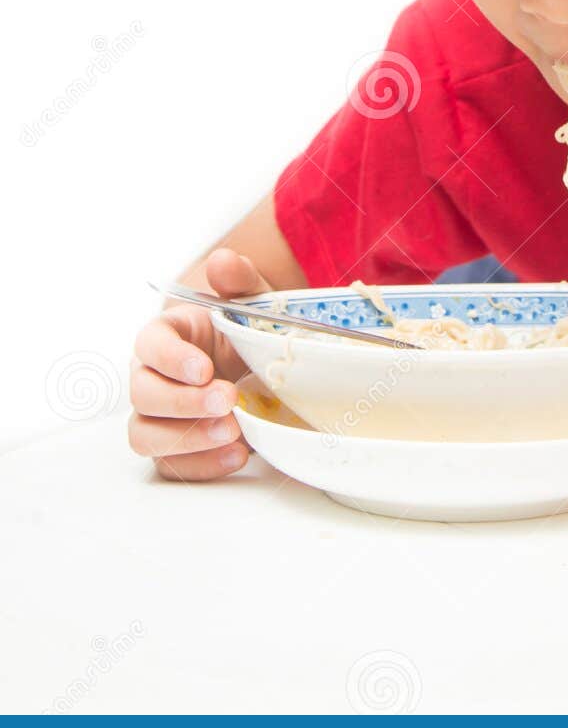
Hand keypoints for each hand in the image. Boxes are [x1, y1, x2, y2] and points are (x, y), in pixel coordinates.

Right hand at [128, 249, 272, 480]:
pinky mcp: (176, 448)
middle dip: (183, 402)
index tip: (204, 368)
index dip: (171, 359)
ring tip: (233, 432)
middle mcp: (152, 377)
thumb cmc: (247, 330)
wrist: (264, 366)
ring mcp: (159, 416)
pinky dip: (202, 465)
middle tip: (227, 400)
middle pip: (143, 394)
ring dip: (186, 439)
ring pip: (146, 435)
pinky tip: (237, 455)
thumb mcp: (252, 300)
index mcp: (166, 335)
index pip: (150, 344)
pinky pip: (173, 465)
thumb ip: (239, 279)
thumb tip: (223, 262)